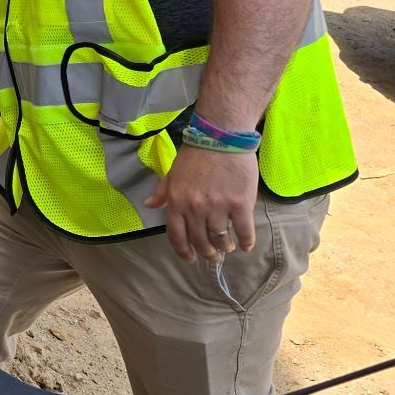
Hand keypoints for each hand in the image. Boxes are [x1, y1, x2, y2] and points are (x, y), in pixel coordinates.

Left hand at [145, 147, 257, 264]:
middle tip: (213, 257)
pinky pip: (243, 231)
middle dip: (207, 254)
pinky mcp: (240, 204)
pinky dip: (245, 242)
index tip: (190, 258)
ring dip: (224, 248)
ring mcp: (218, 207)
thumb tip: (149, 204)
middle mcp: (195, 209)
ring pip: (221, 239)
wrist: (222, 136)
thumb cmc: (196, 153)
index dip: (183, 251)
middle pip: (200, 241)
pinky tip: (245, 245)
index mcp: (177, 202)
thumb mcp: (173, 172)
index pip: (176, 236)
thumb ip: (163, 192)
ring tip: (227, 248)